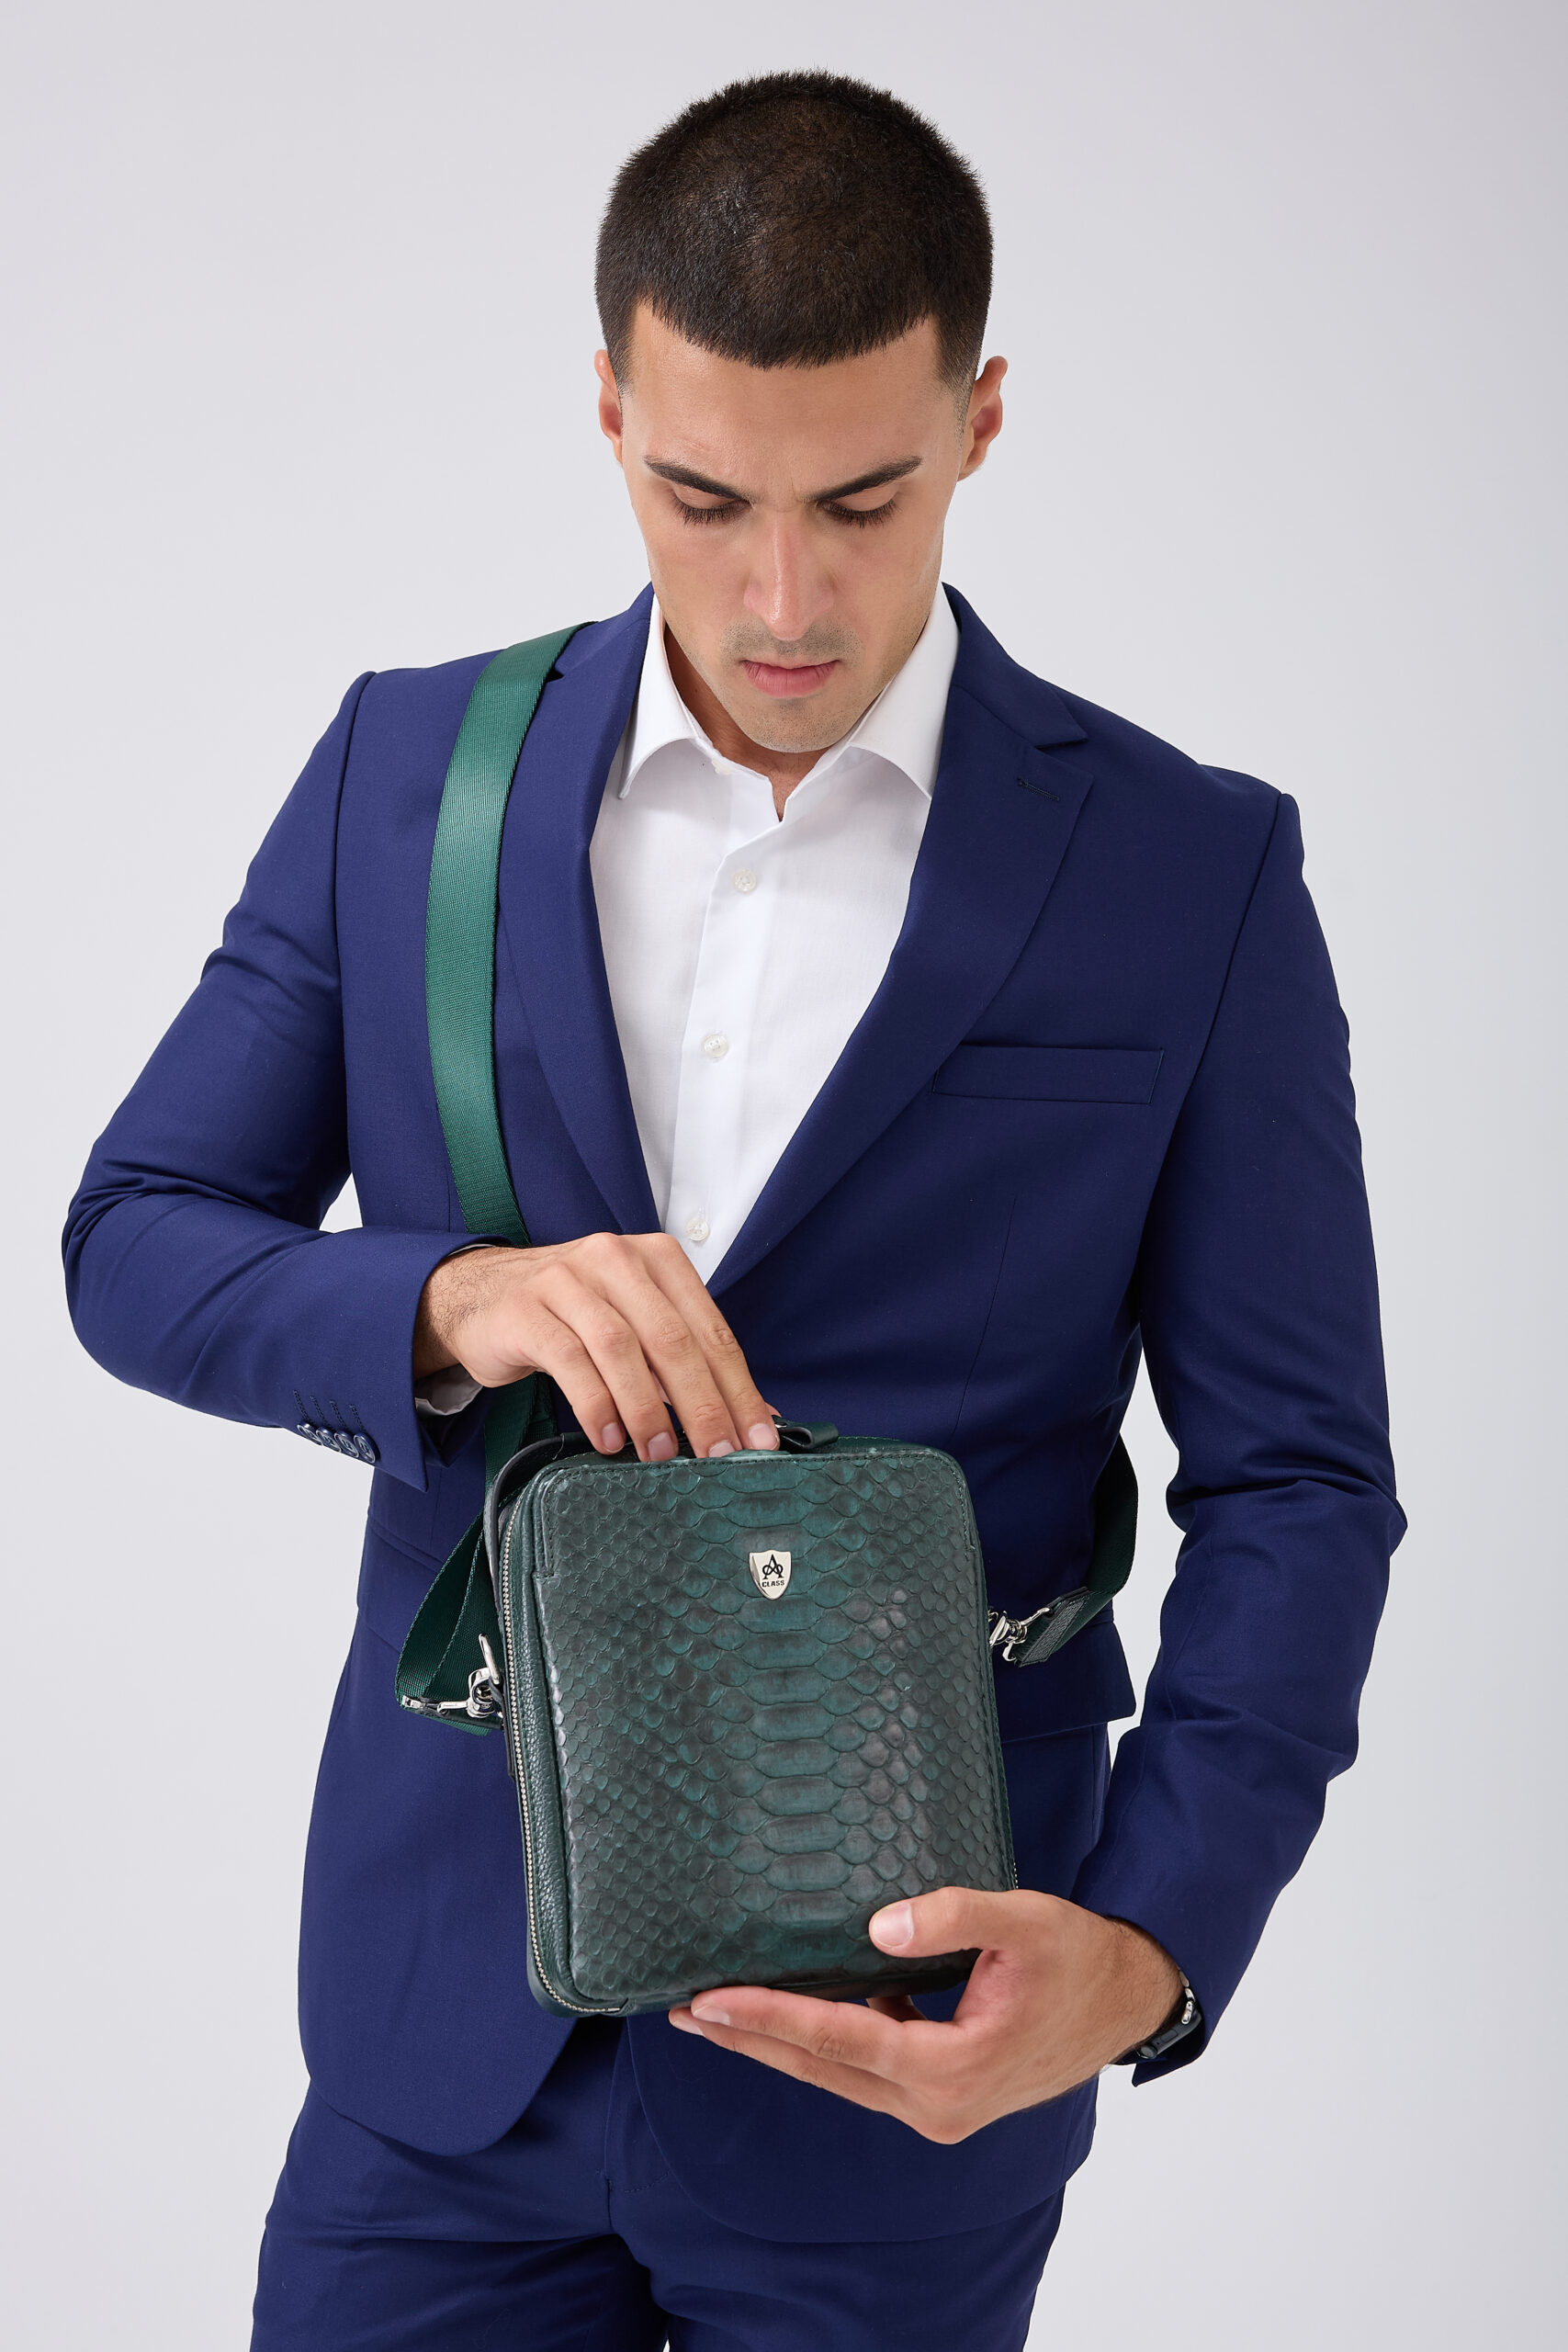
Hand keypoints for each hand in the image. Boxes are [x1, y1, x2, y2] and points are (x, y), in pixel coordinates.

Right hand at [413, 1233, 777, 1462]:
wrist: (481, 1295)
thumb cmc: (572, 1317)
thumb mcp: (634, 1327)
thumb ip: (685, 1364)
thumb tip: (755, 1415)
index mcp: (657, 1259)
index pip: (709, 1329)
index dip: (737, 1387)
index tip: (757, 1439)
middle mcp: (616, 1259)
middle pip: (671, 1338)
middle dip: (702, 1404)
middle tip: (718, 1455)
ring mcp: (567, 1279)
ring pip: (621, 1348)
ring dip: (647, 1409)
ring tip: (661, 1455)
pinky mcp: (527, 1309)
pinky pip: (569, 1360)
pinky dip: (595, 1405)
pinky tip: (609, 1439)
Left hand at [668, 1889, 1185, 2141]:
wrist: (1127, 2002)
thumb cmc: (1080, 1958)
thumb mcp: (1025, 1921)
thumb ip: (954, 1916)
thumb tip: (876, 1926)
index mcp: (949, 2069)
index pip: (837, 2040)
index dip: (768, 2017)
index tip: (709, 1999)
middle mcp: (935, 2104)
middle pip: (822, 2069)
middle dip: (749, 2039)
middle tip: (683, 2010)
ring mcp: (940, 2107)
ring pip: (839, 2074)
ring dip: (780, 2044)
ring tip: (719, 2012)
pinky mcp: (944, 2093)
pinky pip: (869, 2069)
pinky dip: (827, 2043)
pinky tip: (799, 2010)